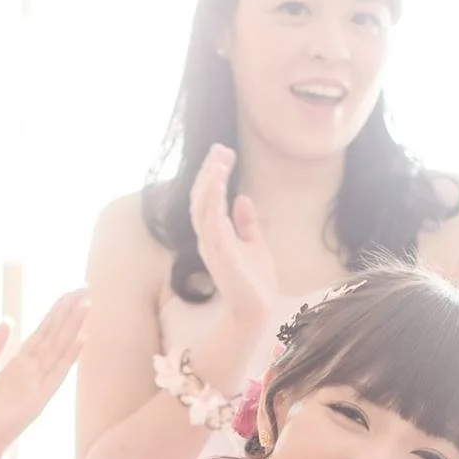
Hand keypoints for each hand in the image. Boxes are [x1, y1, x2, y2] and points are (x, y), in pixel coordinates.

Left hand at [0, 290, 89, 458]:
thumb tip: (8, 321)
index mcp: (18, 365)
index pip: (42, 333)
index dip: (55, 313)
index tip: (70, 294)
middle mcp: (32, 372)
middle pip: (55, 335)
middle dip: (69, 312)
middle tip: (86, 288)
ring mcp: (38, 384)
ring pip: (59, 348)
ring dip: (73, 326)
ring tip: (87, 304)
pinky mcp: (39, 398)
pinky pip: (58, 373)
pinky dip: (70, 356)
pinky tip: (82, 338)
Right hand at [189, 144, 280, 327]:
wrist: (258, 310)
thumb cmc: (255, 283)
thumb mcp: (255, 245)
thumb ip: (246, 223)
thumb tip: (243, 197)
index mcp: (216, 234)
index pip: (209, 199)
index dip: (213, 175)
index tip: (224, 152)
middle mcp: (209, 237)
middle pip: (201, 197)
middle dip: (209, 171)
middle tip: (220, 148)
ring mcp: (211, 244)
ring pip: (201, 205)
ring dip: (209, 180)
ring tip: (219, 159)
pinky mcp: (218, 252)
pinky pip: (209, 220)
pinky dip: (211, 199)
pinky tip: (218, 183)